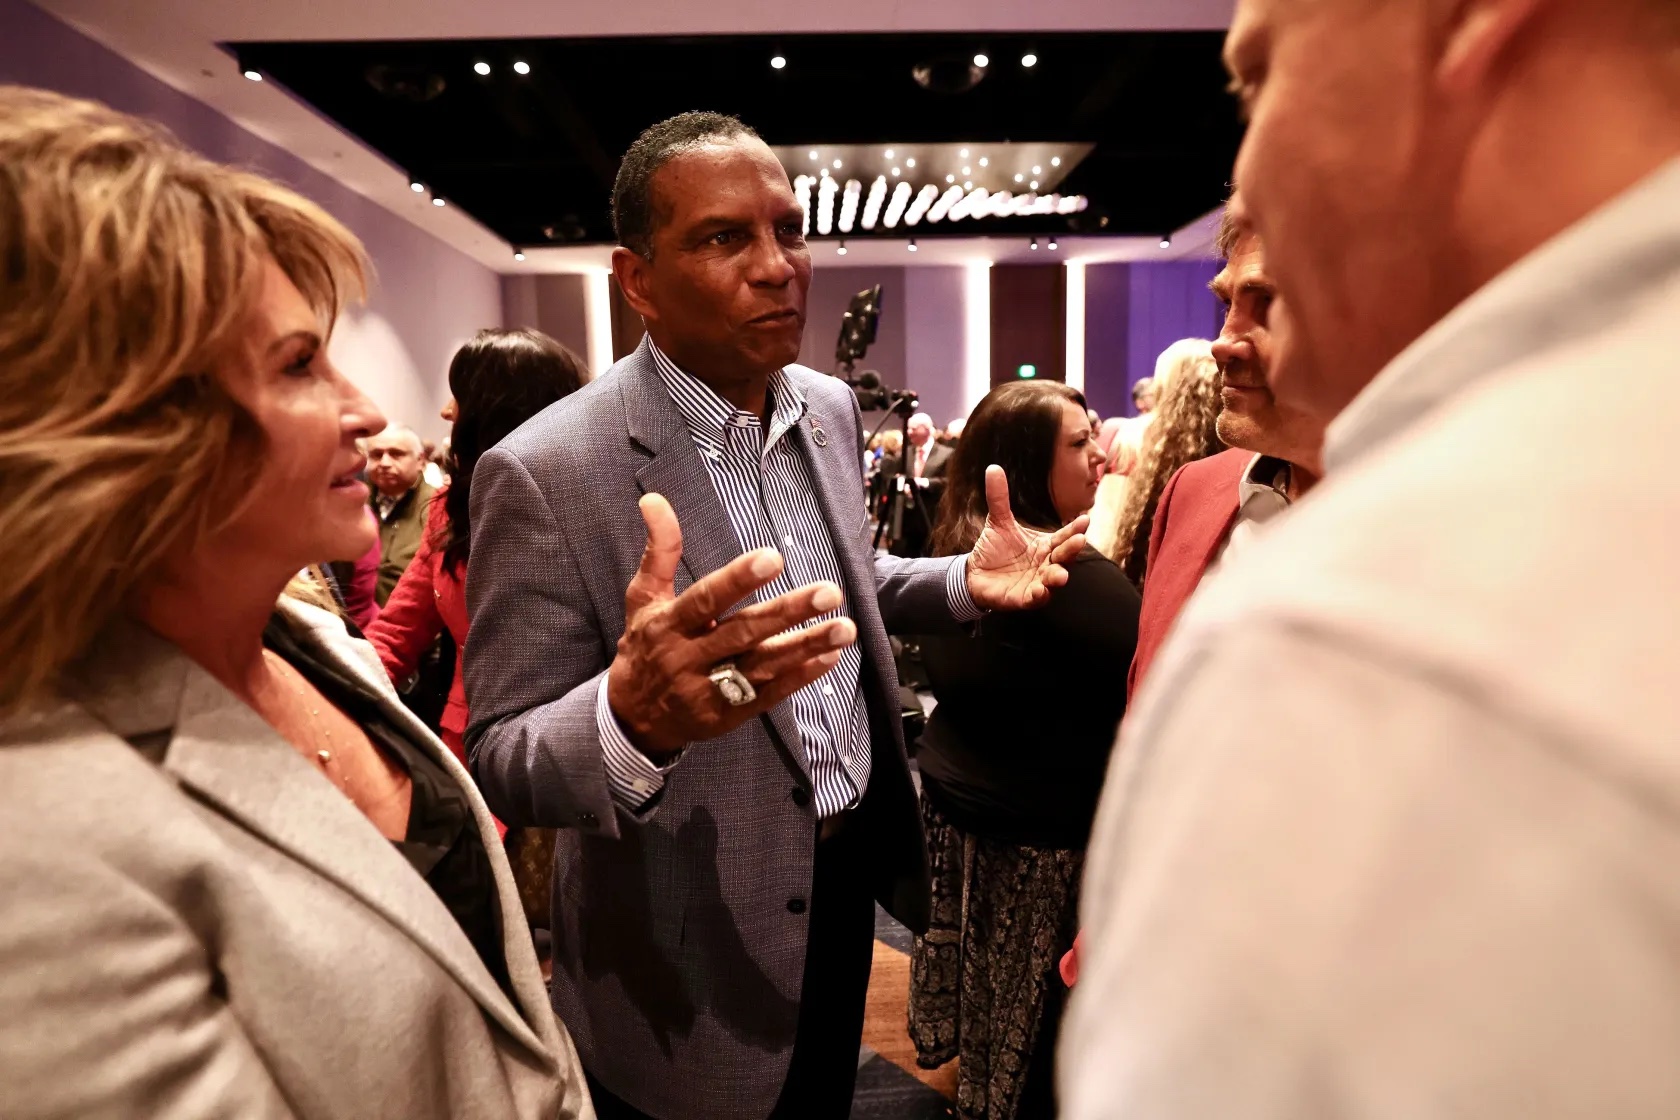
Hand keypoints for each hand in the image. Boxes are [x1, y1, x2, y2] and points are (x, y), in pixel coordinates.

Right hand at [606, 494, 857, 760]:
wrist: (630, 718)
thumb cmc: (645, 646)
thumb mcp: (644, 599)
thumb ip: (660, 551)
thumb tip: (653, 499)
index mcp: (669, 624)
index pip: (706, 599)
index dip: (737, 580)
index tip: (773, 558)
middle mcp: (689, 658)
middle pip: (743, 633)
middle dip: (788, 612)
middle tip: (829, 592)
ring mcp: (708, 691)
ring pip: (763, 666)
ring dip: (806, 646)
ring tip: (845, 628)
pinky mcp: (727, 717)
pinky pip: (768, 695)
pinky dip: (800, 677)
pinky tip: (829, 657)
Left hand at [966, 464, 1089, 610]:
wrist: (975, 574)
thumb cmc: (994, 549)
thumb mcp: (997, 521)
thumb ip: (999, 497)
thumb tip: (993, 467)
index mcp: (1045, 545)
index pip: (1064, 536)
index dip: (1075, 529)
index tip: (1085, 520)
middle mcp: (1046, 563)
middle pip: (1064, 557)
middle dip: (1072, 550)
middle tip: (1080, 541)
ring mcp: (1038, 582)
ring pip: (1054, 580)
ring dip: (1058, 577)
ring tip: (1061, 575)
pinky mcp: (1025, 598)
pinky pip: (1037, 598)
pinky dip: (1040, 595)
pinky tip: (1040, 590)